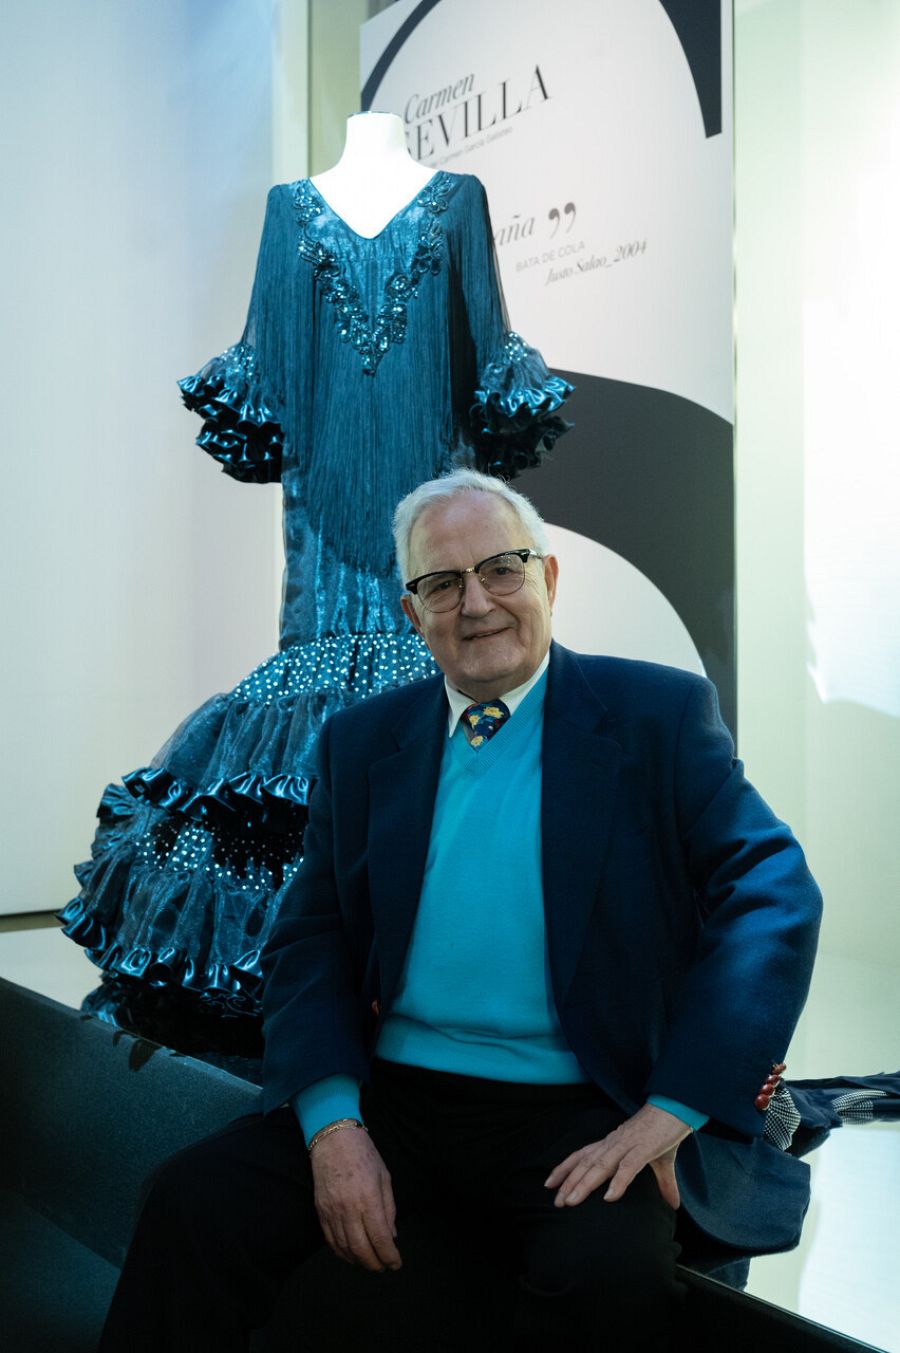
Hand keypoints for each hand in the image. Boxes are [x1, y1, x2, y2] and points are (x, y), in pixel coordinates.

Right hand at [310, 1126, 401, 1271]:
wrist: (333, 1139)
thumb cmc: (363, 1154)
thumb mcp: (384, 1177)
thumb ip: (389, 1208)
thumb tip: (391, 1235)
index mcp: (368, 1198)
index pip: (380, 1238)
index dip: (389, 1256)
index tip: (396, 1263)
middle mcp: (349, 1208)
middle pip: (361, 1248)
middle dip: (374, 1263)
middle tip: (383, 1267)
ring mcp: (332, 1211)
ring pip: (344, 1248)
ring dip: (358, 1261)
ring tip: (369, 1263)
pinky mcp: (320, 1211)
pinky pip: (330, 1240)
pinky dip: (341, 1253)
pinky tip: (350, 1256)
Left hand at [544, 1103, 690, 1209]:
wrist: (677, 1108)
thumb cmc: (664, 1132)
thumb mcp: (660, 1161)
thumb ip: (663, 1183)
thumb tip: (673, 1205)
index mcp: (613, 1143)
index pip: (582, 1155)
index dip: (565, 1168)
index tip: (549, 1184)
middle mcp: (615, 1143)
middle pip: (586, 1163)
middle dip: (569, 1182)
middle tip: (557, 1202)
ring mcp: (628, 1144)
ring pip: (601, 1165)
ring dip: (585, 1183)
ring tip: (571, 1201)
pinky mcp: (646, 1147)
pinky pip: (628, 1166)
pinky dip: (618, 1181)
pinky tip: (609, 1197)